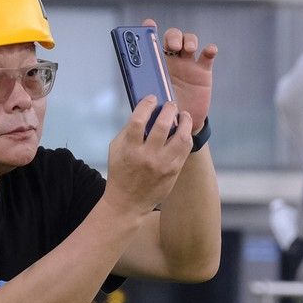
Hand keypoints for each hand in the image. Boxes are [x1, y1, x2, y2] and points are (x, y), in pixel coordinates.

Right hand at [105, 96, 194, 214]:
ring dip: (185, 122)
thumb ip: (129, 131)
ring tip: (183, 116)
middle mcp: (147, 156)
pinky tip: (184, 131)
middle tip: (171, 105)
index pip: (139, 120)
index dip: (147, 105)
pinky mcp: (174, 171)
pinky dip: (186, 136)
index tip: (152, 99)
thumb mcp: (116, 149)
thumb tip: (145, 112)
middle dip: (169, 109)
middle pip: (162, 125)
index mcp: (130, 148)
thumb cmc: (121, 172)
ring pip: (181, 137)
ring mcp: (163, 165)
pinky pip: (185, 149)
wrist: (128, 203)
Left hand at [145, 18, 216, 134]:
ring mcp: (188, 63)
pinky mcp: (203, 71)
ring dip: (189, 40)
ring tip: (189, 49)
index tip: (148, 24)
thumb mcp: (151, 100)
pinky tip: (209, 50)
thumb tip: (137, 83)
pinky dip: (210, 50)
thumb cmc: (162, 111)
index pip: (151, 41)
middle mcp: (172, 59)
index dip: (149, 30)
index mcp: (155, 63)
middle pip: (173, 36)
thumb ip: (145, 90)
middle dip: (173, 36)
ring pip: (189, 40)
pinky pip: (207, 56)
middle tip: (173, 46)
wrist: (181, 124)